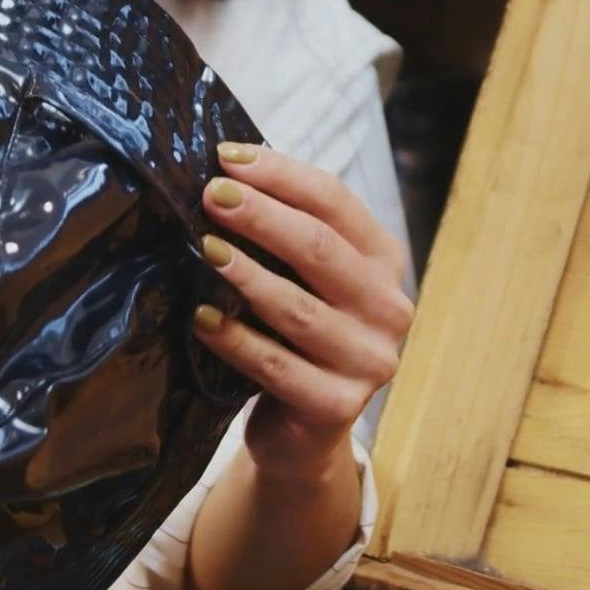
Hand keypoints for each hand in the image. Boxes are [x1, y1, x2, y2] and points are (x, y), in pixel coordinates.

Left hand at [189, 142, 410, 472]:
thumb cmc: (295, 337)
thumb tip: (222, 175)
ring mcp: (368, 361)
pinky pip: (277, 367)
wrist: (302, 430)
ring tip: (204, 248)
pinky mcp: (337, 406)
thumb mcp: (305, 279)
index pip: (336, 203)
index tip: (226, 158)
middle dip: (262, 216)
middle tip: (211, 195)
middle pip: (321, 248)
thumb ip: (283, 233)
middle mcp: (388, 308)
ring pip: (300, 309)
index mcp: (384, 261)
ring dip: (247, 275)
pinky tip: (202, 318)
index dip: (282, 176)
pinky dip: (236, 340)